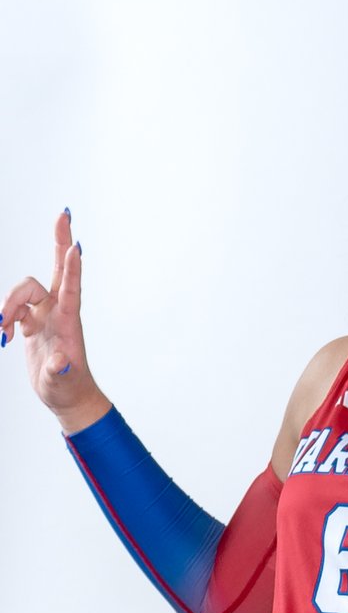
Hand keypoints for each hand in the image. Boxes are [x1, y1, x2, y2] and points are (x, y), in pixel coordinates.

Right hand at [2, 212, 107, 429]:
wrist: (66, 398)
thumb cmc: (68, 389)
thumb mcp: (61, 382)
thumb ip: (58, 370)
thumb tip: (61, 361)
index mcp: (68, 322)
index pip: (71, 289)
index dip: (71, 268)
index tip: (76, 246)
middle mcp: (58, 312)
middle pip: (52, 269)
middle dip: (58, 240)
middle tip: (63, 214)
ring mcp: (45, 314)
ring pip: (22, 291)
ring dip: (7, 307)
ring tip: (6, 335)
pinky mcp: (33, 321)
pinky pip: (13, 308)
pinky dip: (5, 319)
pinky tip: (6, 338)